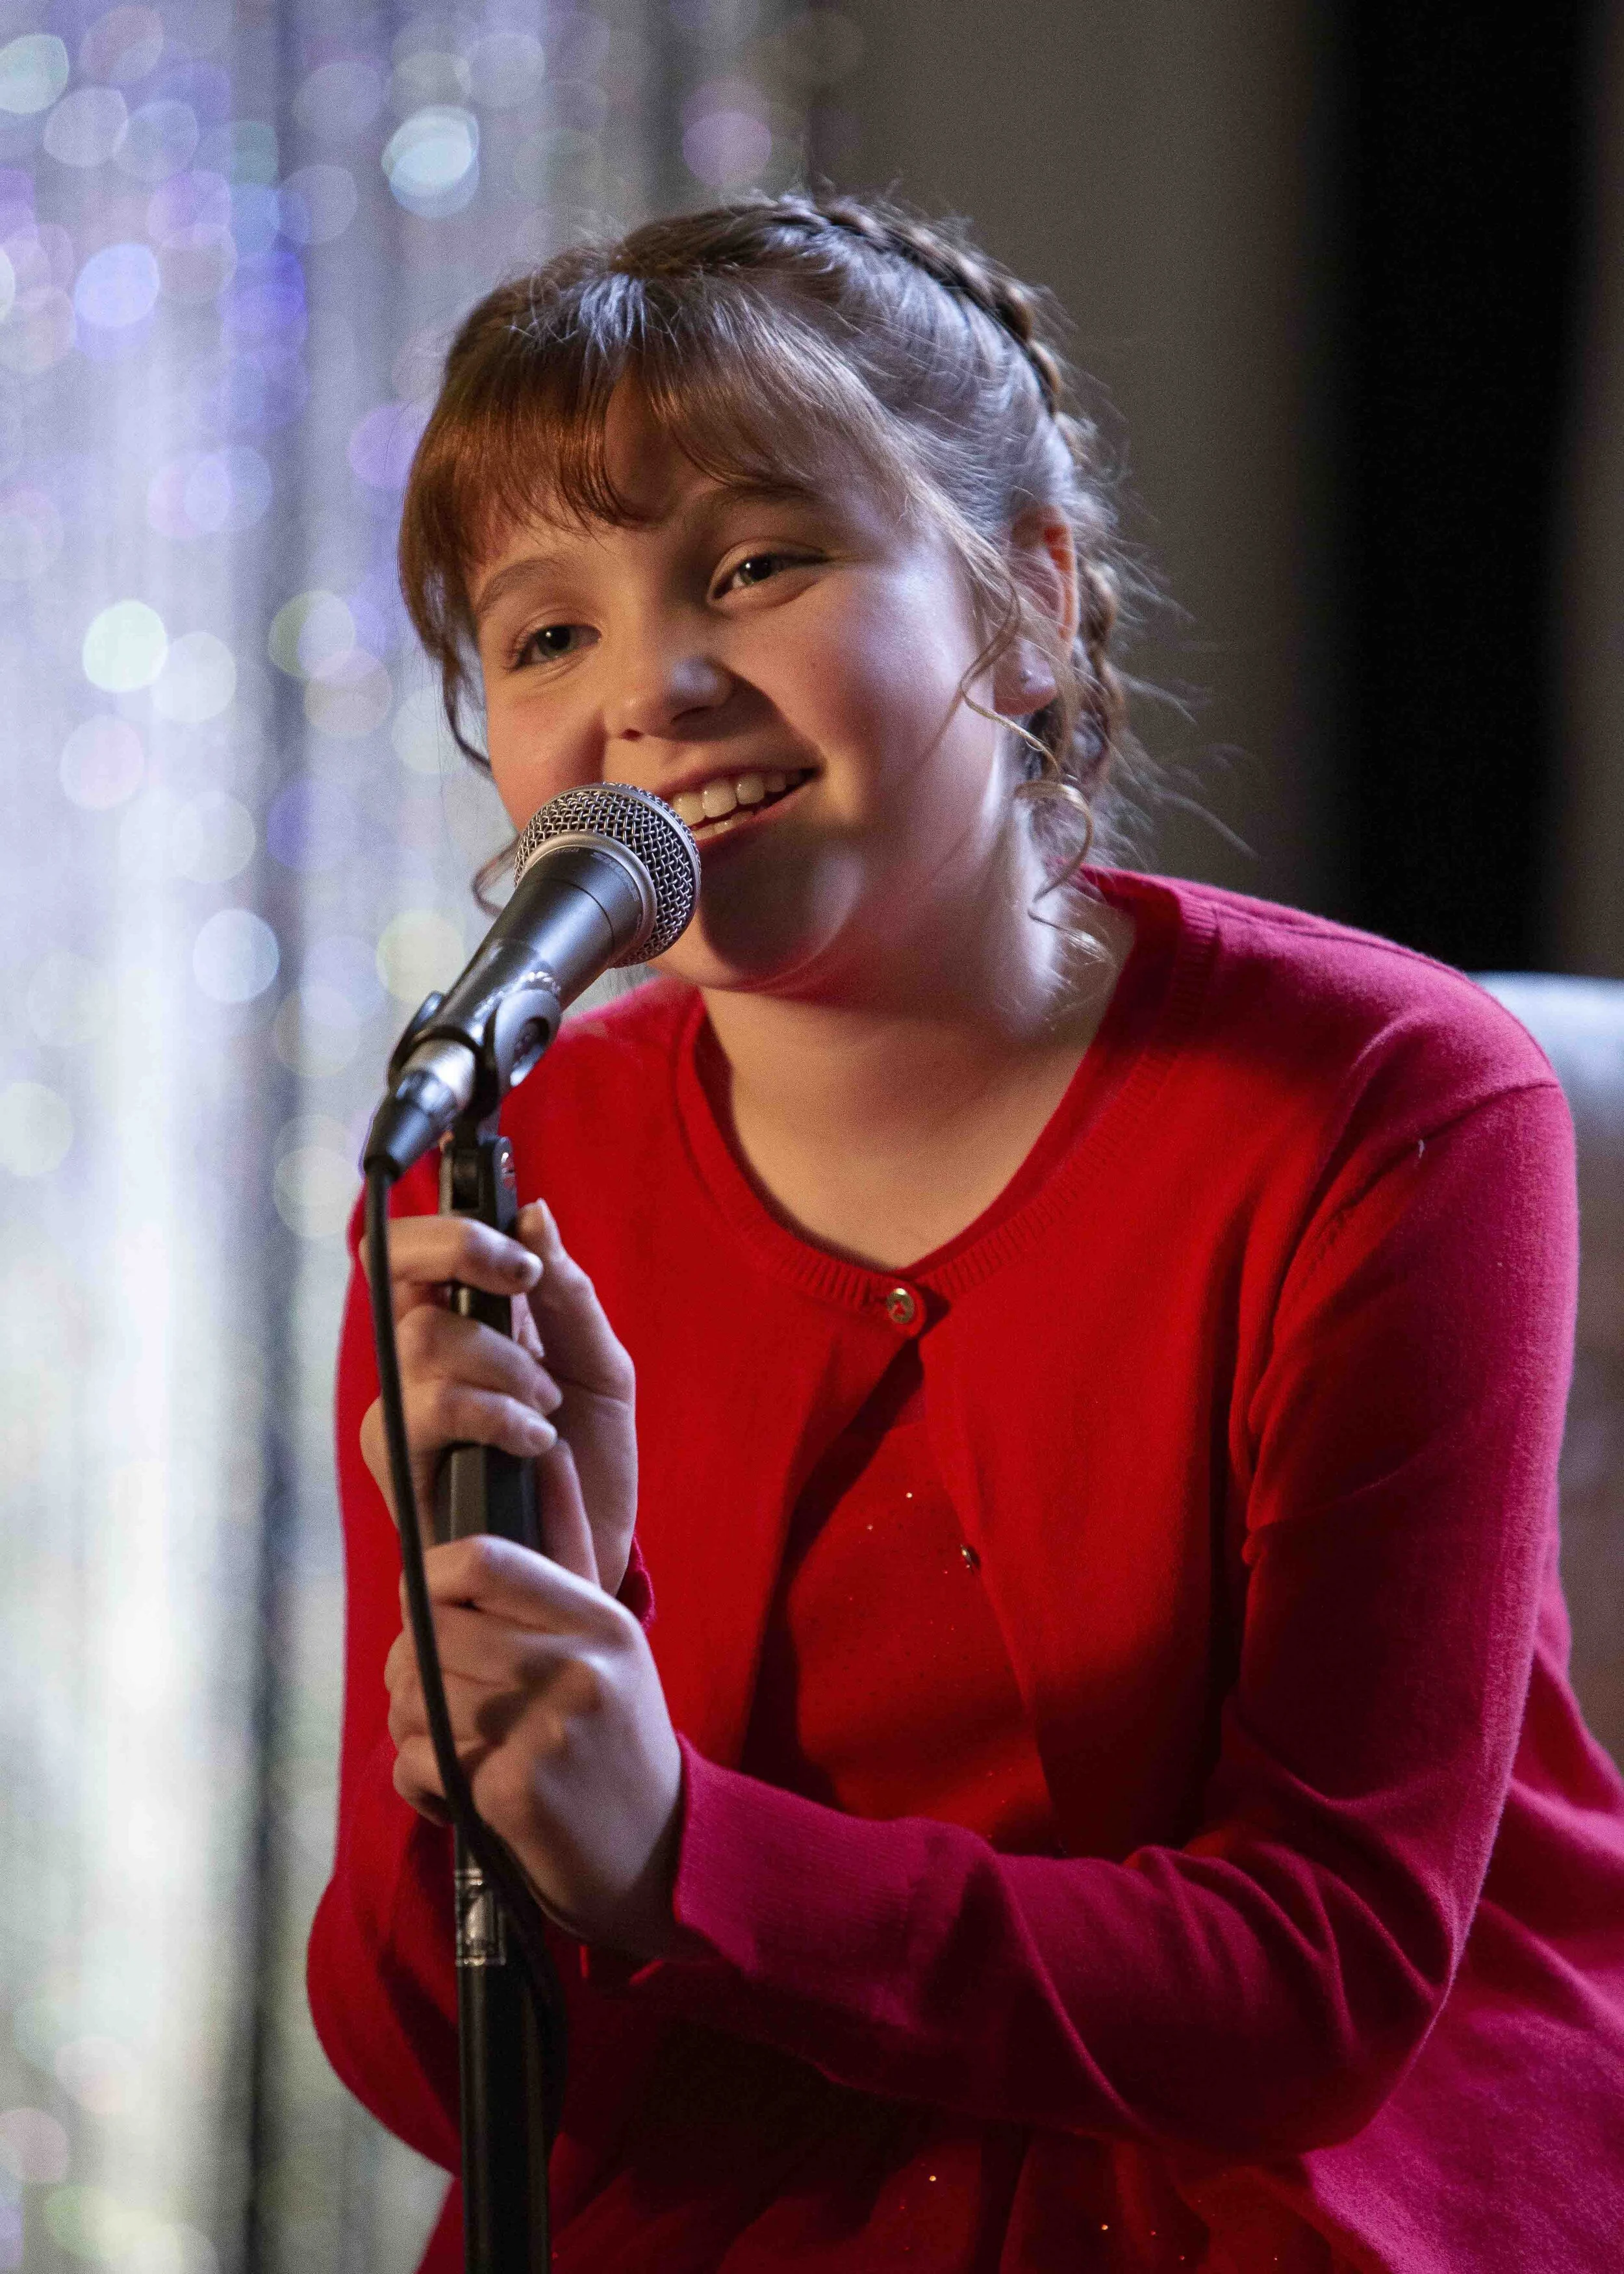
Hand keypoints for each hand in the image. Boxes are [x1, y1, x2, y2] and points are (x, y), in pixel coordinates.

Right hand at [359, 1199, 637, 1598]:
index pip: (408, 1249)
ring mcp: (400, 1413)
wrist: (587, 1556)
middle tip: (527, 1289)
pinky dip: (496, 1413)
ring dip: (504, 1362)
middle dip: (470, 1265)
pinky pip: (429, 1408)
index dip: (447, 1227)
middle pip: (394, 1271)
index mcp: (458, 1325)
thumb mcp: (600, 1368)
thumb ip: (567, 1295)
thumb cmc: (589, 1463)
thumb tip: (535, 1213)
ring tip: (547, 1406)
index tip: (519, 1253)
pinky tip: (537, 1444)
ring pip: (421, 1339)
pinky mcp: (399, 1467)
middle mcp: (414, 1363)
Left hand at [385, 1533, 683, 1958]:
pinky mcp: (517, 1793)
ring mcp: (549, 1730)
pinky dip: (419, 1786)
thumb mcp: (610, 1640)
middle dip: (409, 1665)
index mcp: (599, 1619)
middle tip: (431, 1695)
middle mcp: (580, 1666)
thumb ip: (569, 1548)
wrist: (662, 1857)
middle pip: (431, 1631)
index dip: (431, 1575)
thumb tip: (547, 1448)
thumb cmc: (617, 1739)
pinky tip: (458, 1798)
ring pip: (414, 1698)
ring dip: (412, 1728)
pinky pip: (416, 1764)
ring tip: (450, 1749)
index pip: (484, 1561)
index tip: (426, 1606)